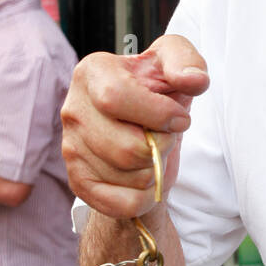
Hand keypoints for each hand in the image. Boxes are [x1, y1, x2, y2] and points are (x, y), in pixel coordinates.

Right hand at [61, 34, 209, 218]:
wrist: (142, 124)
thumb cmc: (158, 89)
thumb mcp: (175, 61)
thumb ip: (186, 61)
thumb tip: (193, 80)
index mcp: (92, 72)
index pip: (115, 97)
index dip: (158, 114)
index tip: (180, 118)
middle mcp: (73, 110)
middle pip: (126, 147)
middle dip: (162, 147)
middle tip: (167, 137)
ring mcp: (71, 148)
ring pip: (127, 176)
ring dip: (156, 170)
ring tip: (155, 152)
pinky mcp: (78, 181)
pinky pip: (120, 203)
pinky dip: (145, 197)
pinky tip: (146, 177)